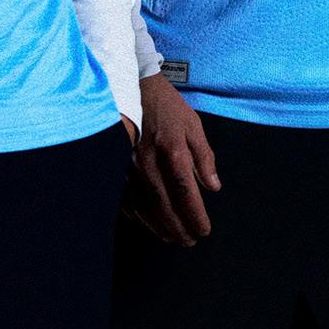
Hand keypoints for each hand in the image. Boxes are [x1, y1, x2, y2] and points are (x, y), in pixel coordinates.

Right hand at [125, 74, 220, 247]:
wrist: (132, 87)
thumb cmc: (165, 106)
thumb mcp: (193, 126)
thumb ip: (205, 157)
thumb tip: (213, 186)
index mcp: (173, 152)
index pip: (186, 193)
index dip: (195, 216)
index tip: (203, 230)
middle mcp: (149, 163)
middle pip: (164, 207)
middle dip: (178, 228)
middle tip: (189, 241)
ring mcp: (129, 167)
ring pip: (144, 207)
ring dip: (158, 226)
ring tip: (171, 237)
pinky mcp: (115, 167)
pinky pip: (125, 199)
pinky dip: (138, 215)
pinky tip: (146, 222)